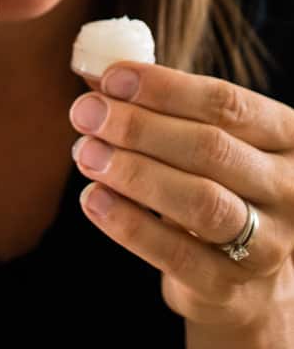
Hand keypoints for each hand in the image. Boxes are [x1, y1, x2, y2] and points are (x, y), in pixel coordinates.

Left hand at [69, 63, 293, 335]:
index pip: (227, 102)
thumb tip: (91, 70)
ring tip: (86, 153)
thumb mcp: (202, 135)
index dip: (164, 88)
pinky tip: (94, 198)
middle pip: (211, 148)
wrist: (246, 272)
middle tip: (86, 114)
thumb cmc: (214, 180)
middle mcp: (288, 189)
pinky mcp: (231, 288)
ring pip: (201, 202)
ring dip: (134, 173)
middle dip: (139, 127)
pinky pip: (178, 256)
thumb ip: (155, 104)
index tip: (110, 79)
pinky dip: (129, 224)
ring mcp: (268, 244)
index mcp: (286, 137)